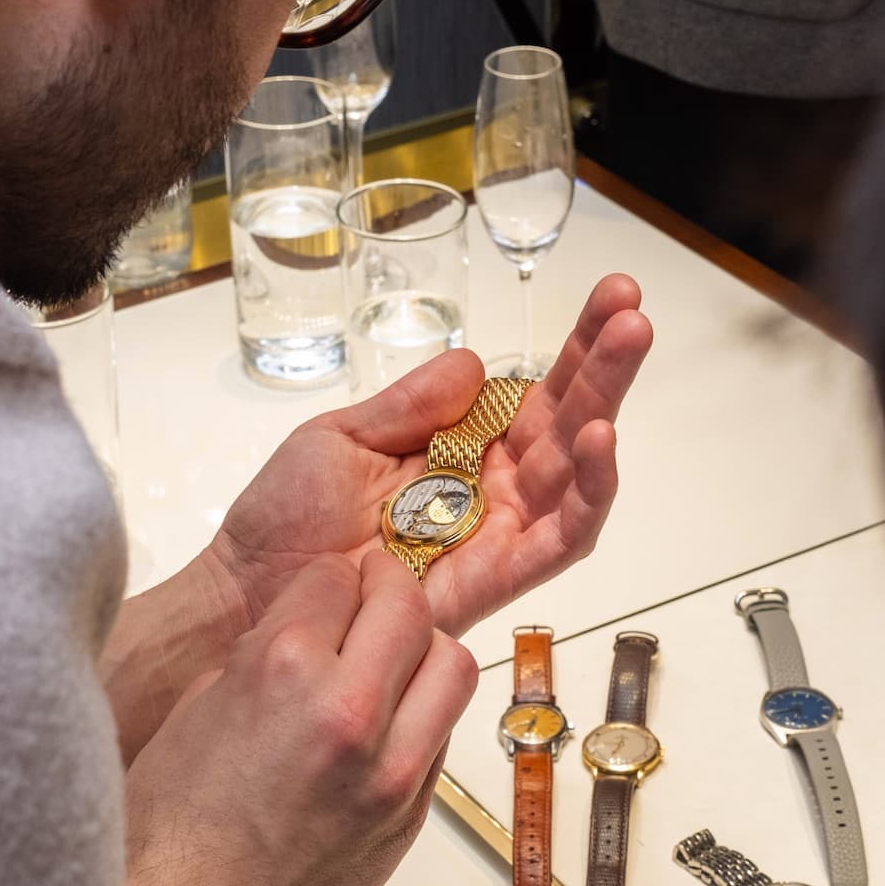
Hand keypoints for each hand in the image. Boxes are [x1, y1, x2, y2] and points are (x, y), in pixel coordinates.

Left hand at [103, 274, 649, 762]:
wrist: (252, 590)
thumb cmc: (289, 515)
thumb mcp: (345, 437)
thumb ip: (412, 405)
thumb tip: (476, 363)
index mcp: (458, 448)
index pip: (532, 391)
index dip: (574, 347)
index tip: (611, 295)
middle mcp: (489, 488)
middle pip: (566, 423)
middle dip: (604, 367)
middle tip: (632, 313)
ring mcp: (496, 532)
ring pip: (574, 473)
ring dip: (606, 412)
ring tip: (625, 352)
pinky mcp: (495, 578)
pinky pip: (558, 539)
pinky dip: (586, 492)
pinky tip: (598, 441)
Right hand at [122, 552, 475, 885]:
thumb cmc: (176, 824)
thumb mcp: (202, 702)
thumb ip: (266, 650)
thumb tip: (311, 622)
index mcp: (282, 669)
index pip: (338, 577)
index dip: (331, 579)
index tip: (330, 587)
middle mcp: (348, 710)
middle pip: (409, 606)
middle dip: (389, 588)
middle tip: (374, 595)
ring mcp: (391, 765)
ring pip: (452, 665)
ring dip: (424, 649)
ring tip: (394, 658)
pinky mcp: (412, 809)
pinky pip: (443, 731)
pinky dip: (424, 711)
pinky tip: (388, 720)